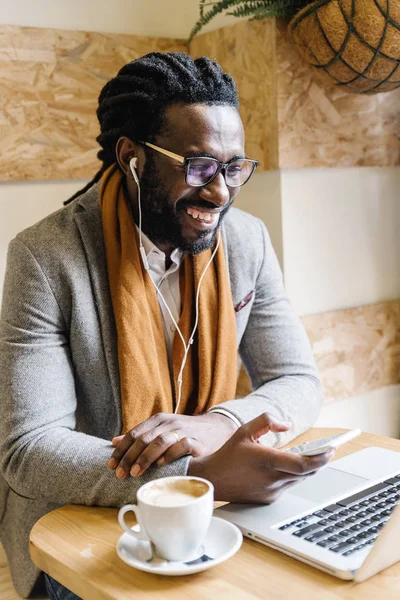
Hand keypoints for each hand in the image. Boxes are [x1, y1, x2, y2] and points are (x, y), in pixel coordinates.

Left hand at [108, 411, 245, 478]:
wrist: (216, 428)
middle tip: (120, 474)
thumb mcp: (161, 430)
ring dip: (145, 458)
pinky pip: (181, 445)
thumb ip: (140, 435)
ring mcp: (182, 431)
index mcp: (158, 420)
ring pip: (160, 441)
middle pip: (144, 439)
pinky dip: (170, 455)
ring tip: (135, 473)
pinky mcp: (196, 441)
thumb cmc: (184, 433)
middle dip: (129, 457)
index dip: (121, 450)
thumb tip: (114, 441)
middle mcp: (169, 423)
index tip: (111, 465)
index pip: (134, 433)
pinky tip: (161, 465)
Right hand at [188, 413, 334, 503]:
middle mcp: (272, 479)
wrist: (213, 480)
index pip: (303, 464)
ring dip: (308, 468)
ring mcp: (271, 491)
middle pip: (306, 473)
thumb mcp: (245, 430)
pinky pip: (288, 486)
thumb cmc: (229, 454)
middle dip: (320, 461)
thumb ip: (267, 421)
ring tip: (315, 455)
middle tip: (329, 450)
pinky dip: (294, 475)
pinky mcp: (269, 499)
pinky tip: (293, 466)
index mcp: (267, 461)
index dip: (321, 458)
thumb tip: (286, 424)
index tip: (331, 449)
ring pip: (299, 480)